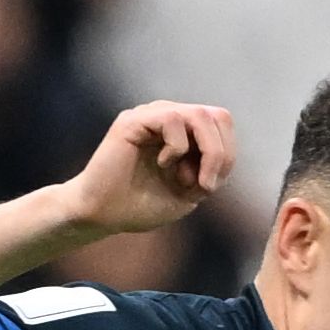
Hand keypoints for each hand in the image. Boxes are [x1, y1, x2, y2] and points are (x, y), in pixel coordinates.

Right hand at [64, 102, 233, 236]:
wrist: (103, 214)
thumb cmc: (140, 204)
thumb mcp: (188, 193)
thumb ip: (210, 172)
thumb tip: (222, 157)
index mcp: (184, 131)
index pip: (221, 123)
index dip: (227, 154)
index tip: (209, 186)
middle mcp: (169, 117)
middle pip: (217, 116)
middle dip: (220, 154)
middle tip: (205, 186)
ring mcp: (151, 116)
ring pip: (199, 115)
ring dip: (204, 152)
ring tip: (185, 179)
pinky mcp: (134, 120)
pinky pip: (172, 119)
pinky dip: (176, 147)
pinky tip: (163, 164)